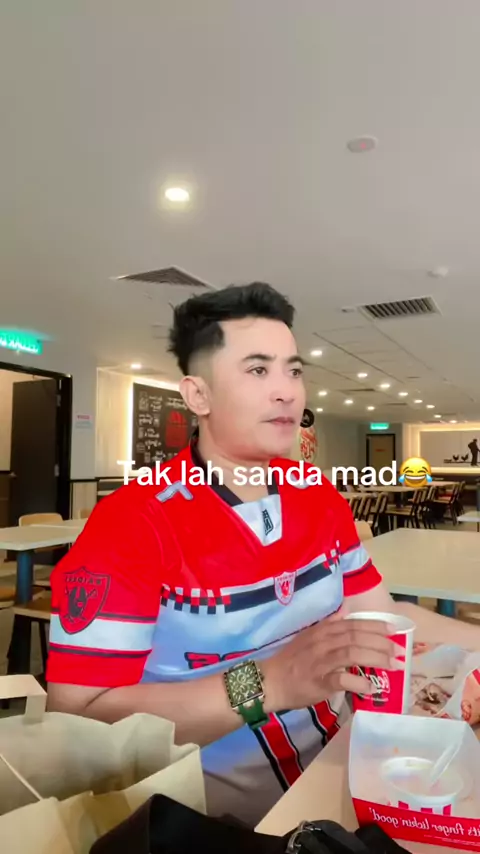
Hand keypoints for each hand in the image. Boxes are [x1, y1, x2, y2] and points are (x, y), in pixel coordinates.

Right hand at [261, 612, 394, 711]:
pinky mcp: (318, 681)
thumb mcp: (309, 637)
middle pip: (356, 636)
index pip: (353, 624)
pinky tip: (370, 687)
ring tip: (392, 664)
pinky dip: (358, 681)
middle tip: (399, 650)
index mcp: (322, 630)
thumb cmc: (291, 661)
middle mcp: (322, 642)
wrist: (269, 681)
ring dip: (375, 658)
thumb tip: (345, 613)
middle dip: (381, 642)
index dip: (375, 626)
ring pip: (352, 653)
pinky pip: (341, 679)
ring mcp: (320, 661)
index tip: (393, 630)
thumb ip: (328, 626)